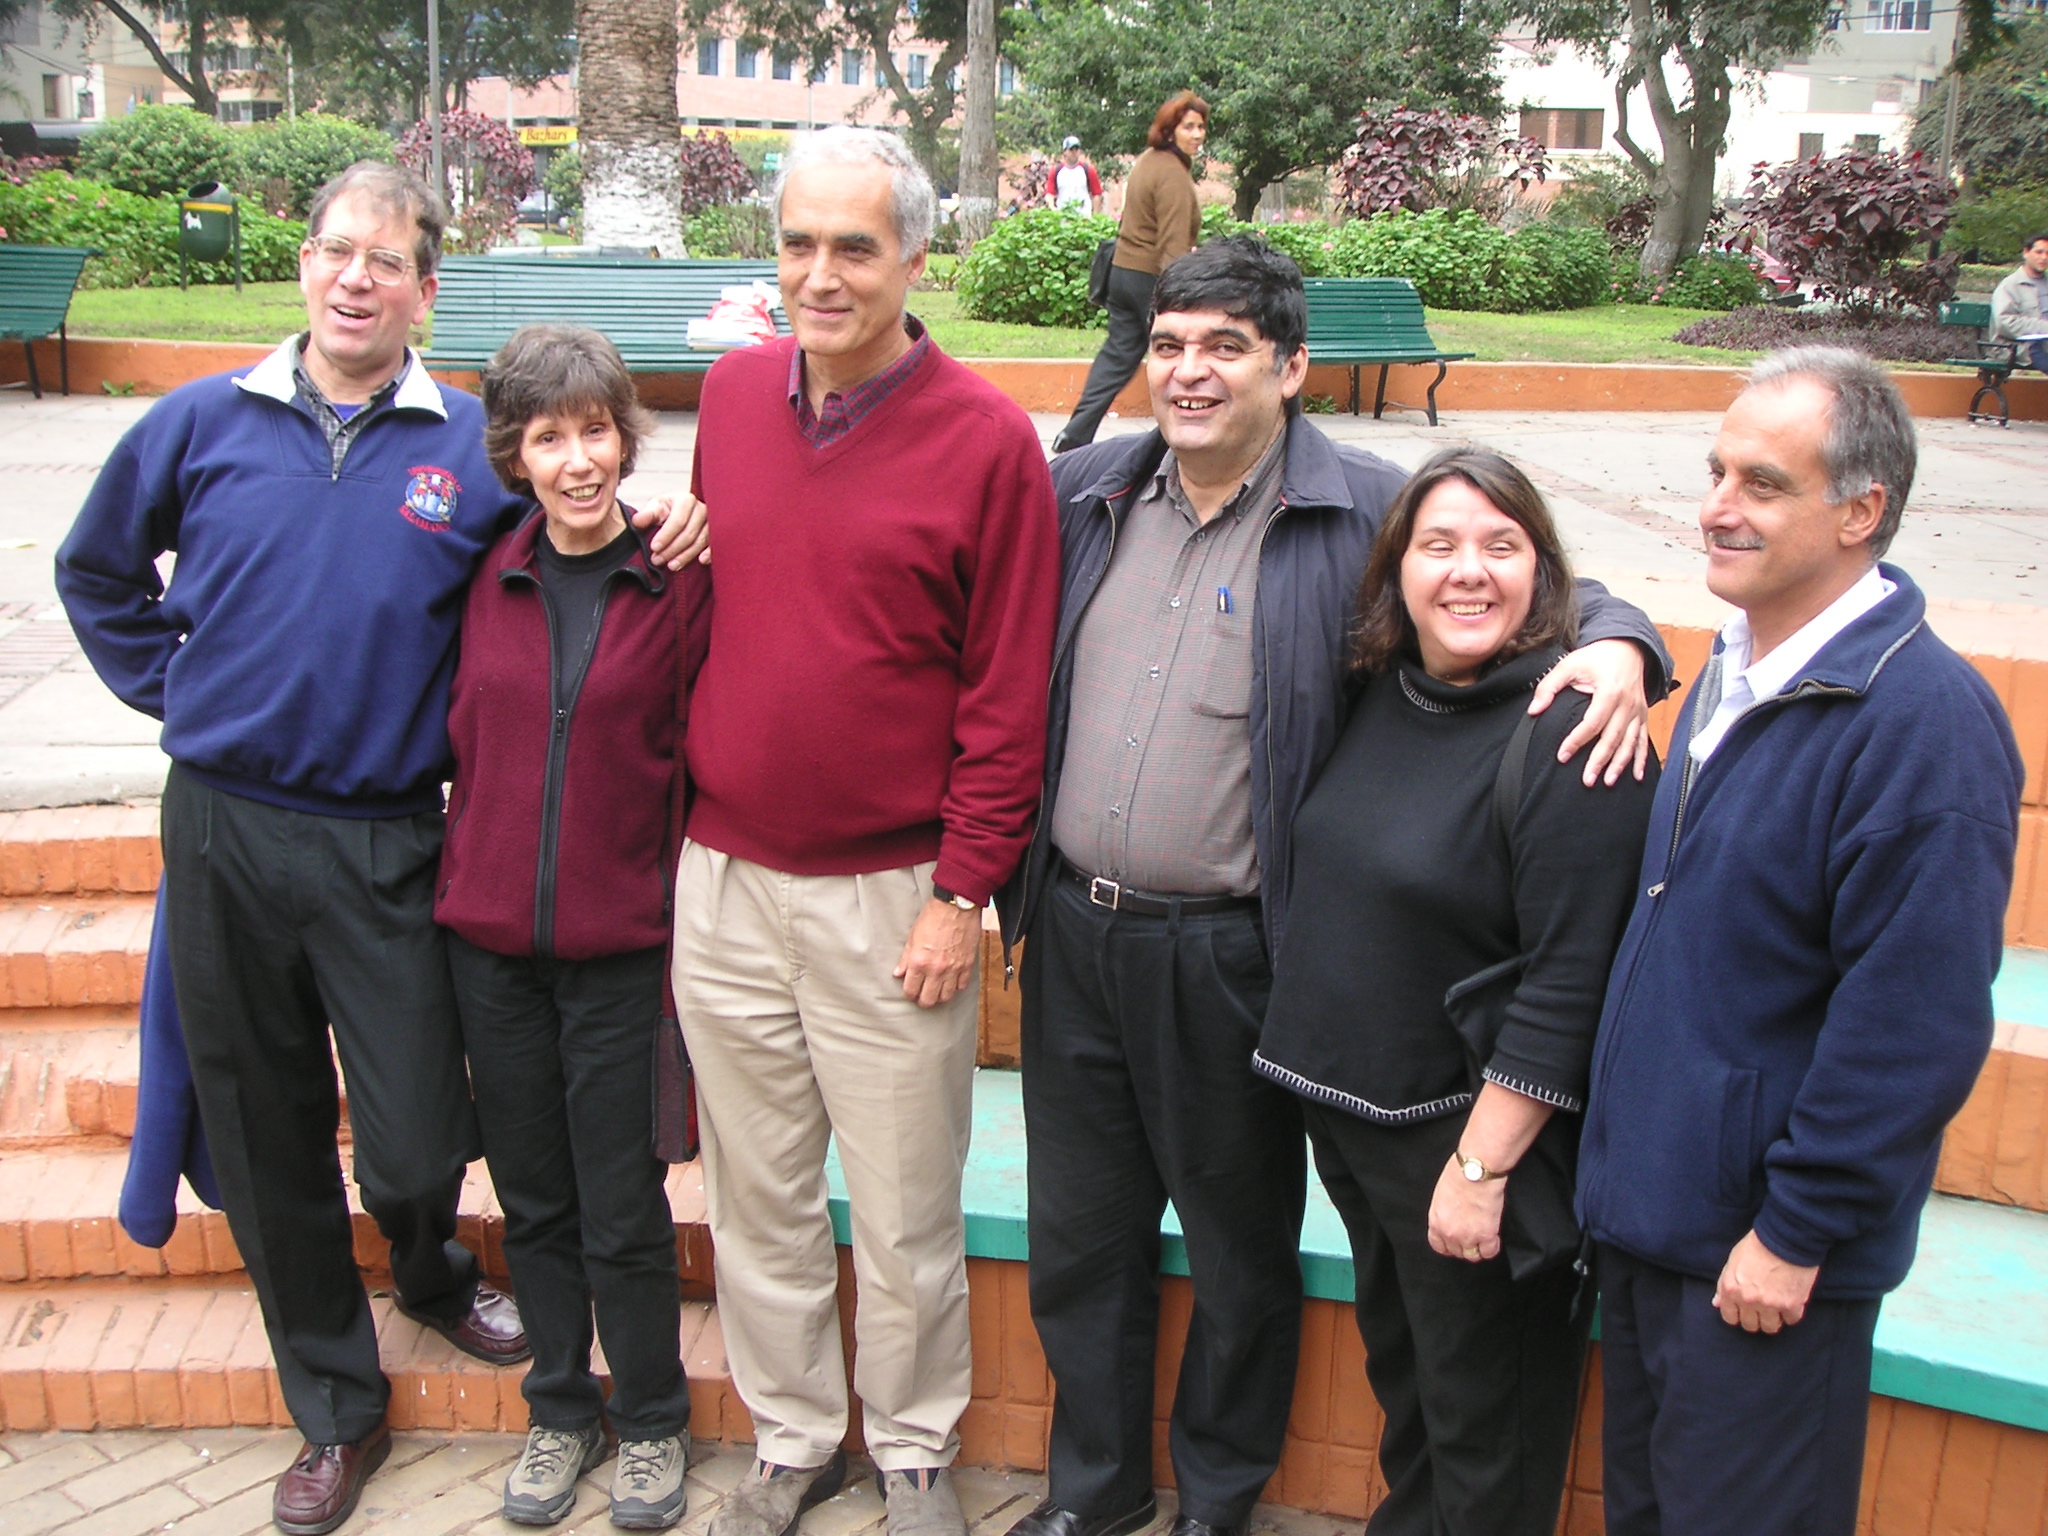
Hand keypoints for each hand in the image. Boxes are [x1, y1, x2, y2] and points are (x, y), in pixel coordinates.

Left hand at [631, 493, 710, 569]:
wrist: (678, 515)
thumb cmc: (666, 511)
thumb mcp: (654, 509)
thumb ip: (646, 515)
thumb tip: (636, 521)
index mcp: (686, 500)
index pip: (677, 520)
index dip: (666, 535)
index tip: (654, 548)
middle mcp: (702, 509)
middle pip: (689, 533)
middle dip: (672, 549)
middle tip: (658, 560)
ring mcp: (712, 522)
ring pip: (701, 541)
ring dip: (686, 555)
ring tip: (671, 566)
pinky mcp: (717, 534)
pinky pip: (715, 545)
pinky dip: (709, 553)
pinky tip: (701, 561)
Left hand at [892, 898, 980, 1008]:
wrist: (957, 906)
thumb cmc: (933, 917)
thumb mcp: (912, 936)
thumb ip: (905, 958)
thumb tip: (898, 973)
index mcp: (919, 962)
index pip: (911, 990)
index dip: (909, 994)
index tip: (910, 991)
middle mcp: (936, 970)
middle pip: (928, 1000)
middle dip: (923, 1000)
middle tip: (922, 995)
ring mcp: (953, 969)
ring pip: (946, 997)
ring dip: (940, 996)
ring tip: (937, 990)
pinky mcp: (967, 965)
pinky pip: (961, 986)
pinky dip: (955, 986)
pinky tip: (951, 981)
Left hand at [1427, 1155, 1506, 1262]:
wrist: (1475, 1171)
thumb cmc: (1458, 1174)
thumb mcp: (1441, 1195)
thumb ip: (1444, 1212)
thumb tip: (1451, 1217)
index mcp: (1436, 1221)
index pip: (1438, 1246)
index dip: (1448, 1247)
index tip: (1454, 1245)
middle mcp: (1450, 1232)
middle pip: (1457, 1252)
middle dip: (1464, 1247)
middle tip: (1472, 1238)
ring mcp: (1468, 1236)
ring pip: (1473, 1256)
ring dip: (1478, 1249)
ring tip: (1483, 1239)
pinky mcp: (1487, 1234)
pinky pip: (1489, 1252)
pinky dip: (1492, 1248)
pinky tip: (1493, 1239)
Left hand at [1529, 638, 1649, 786]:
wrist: (1627, 647)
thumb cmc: (1596, 657)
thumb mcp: (1569, 664)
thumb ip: (1549, 686)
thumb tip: (1534, 710)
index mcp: (1610, 691)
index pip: (1593, 722)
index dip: (1577, 740)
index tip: (1562, 755)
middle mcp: (1627, 703)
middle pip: (1613, 737)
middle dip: (1599, 760)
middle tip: (1586, 780)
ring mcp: (1638, 710)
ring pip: (1630, 742)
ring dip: (1619, 764)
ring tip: (1607, 782)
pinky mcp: (1642, 715)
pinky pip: (1643, 739)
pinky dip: (1641, 759)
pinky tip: (1636, 776)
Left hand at [1712, 1230, 1818, 1332]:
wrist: (1785, 1238)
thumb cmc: (1758, 1245)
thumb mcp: (1733, 1261)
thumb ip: (1724, 1285)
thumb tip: (1717, 1303)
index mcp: (1731, 1289)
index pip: (1730, 1317)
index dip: (1737, 1315)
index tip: (1744, 1311)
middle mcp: (1749, 1300)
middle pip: (1750, 1325)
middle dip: (1755, 1319)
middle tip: (1762, 1309)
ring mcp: (1770, 1304)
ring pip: (1770, 1327)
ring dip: (1774, 1319)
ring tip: (1777, 1307)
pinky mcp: (1791, 1304)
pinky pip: (1791, 1320)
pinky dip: (1791, 1313)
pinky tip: (1791, 1301)